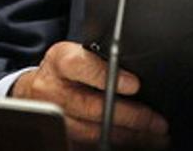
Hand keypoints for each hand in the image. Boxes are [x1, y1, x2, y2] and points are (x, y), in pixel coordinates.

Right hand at [12, 41, 169, 148]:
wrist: (36, 90)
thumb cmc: (64, 68)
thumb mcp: (77, 52)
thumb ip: (100, 58)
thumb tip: (136, 71)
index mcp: (60, 62)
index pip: (81, 66)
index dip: (107, 76)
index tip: (134, 84)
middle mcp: (54, 91)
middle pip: (92, 107)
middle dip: (130, 116)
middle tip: (156, 120)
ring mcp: (57, 117)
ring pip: (94, 131)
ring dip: (129, 135)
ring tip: (154, 134)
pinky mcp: (62, 135)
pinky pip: (91, 144)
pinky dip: (117, 143)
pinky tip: (136, 141)